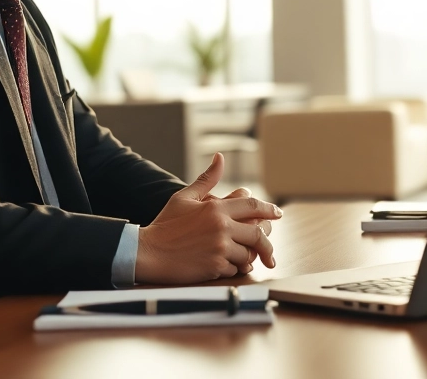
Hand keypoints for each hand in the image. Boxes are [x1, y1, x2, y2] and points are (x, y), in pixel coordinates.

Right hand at [136, 153, 281, 283]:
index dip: (270, 210)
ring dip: (248, 256)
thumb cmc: (165, 224)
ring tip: (243, 256)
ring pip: (248, 254)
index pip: (253, 207)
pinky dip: (234, 268)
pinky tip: (226, 265)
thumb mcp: (184, 197)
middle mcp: (222, 227)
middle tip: (269, 248)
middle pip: (258, 233)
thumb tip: (220, 157)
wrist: (148, 252)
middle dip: (267, 241)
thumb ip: (206, 179)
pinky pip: (235, 269)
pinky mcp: (215, 266)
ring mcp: (220, 248)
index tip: (278, 213)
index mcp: (216, 208)